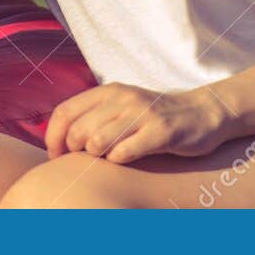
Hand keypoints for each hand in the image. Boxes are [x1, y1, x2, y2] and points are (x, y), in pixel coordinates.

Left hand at [44, 83, 230, 163]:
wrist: (202, 111)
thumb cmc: (153, 117)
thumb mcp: (121, 107)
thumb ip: (93, 116)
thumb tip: (58, 140)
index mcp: (107, 91)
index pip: (64, 112)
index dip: (53, 137)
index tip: (56, 156)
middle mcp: (122, 98)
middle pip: (78, 130)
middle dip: (74, 152)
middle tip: (82, 163)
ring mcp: (141, 114)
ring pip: (98, 141)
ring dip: (97, 157)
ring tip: (109, 158)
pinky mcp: (161, 131)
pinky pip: (125, 152)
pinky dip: (119, 160)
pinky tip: (127, 160)